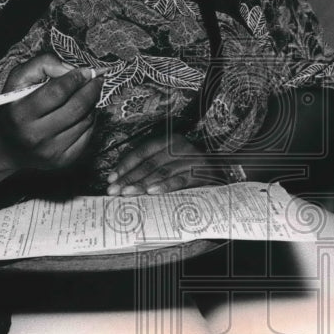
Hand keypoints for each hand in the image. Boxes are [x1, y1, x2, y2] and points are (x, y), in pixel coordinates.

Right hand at [0, 54, 103, 170]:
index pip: (58, 92)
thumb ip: (42, 64)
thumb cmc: (14, 107)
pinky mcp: (62, 160)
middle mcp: (36, 135)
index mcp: (21, 114)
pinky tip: (81, 114)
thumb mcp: (18, 80)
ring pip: (86, 120)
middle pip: (77, 107)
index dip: (76, 78)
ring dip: (91, 104)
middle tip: (97, 79)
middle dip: (92, 89)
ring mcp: (51, 151)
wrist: (5, 146)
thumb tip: (72, 68)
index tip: (87, 70)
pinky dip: (89, 120)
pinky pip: (88, 135)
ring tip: (85, 95)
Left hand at [107, 132, 224, 195]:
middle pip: (149, 163)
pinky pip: (178, 180)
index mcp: (170, 140)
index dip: (125, 165)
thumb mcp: (171, 162)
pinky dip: (164, 186)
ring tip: (127, 193)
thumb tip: (123, 179)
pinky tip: (151, 192)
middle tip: (114, 190)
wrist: (222, 174)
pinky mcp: (200, 173)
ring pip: (161, 171)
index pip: (142, 151)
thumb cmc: (190, 170)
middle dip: (129, 178)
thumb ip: (151, 166)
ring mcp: (191, 159)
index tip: (111, 178)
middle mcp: (180, 146)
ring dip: (142, 183)